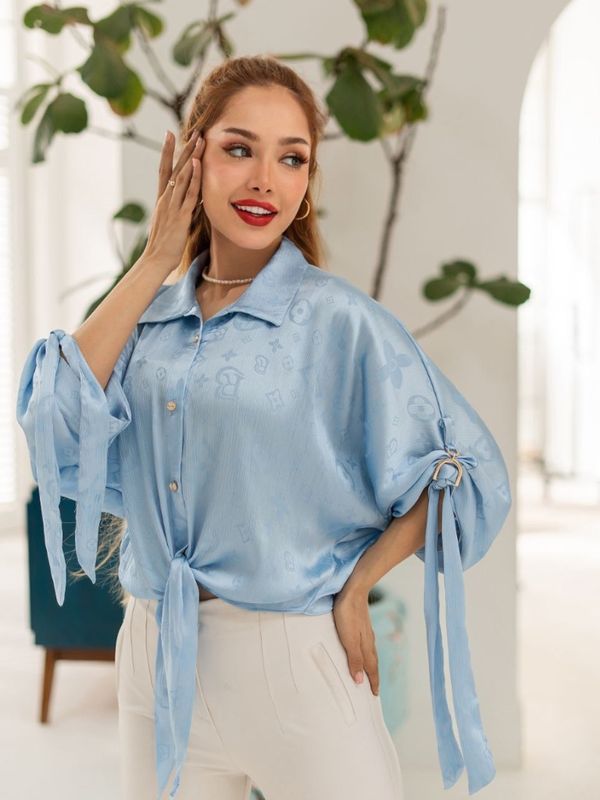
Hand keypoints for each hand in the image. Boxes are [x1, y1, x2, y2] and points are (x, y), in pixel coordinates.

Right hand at [141, 129, 205, 270]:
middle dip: (184, 148)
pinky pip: (188, 194)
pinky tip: (197, 165)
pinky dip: (193, 179)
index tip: (171, 134)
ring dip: (191, 157)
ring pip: (181, 176)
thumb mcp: (171, 222)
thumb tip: (191, 200)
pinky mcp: (180, 216)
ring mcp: (171, 206)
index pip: (163, 169)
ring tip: (199, 140)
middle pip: (173, 167)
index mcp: (162, 199)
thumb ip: (179, 208)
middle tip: (193, 130)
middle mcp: (165, 199)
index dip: (168, 151)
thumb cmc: (164, 245)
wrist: (155, 260)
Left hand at [332, 588, 379, 695]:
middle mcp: (369, 640)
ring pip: (370, 652)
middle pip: (373, 662)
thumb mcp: (348, 639)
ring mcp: (366, 631)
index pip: (371, 669)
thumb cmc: (348, 614)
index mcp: (366, 646)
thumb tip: (360, 681)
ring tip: (368, 672)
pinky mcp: (361, 623)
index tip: (375, 695)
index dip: (373, 682)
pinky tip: (362, 648)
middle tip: (374, 688)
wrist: (353, 590)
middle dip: (373, 676)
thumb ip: (354, 659)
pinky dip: (366, 652)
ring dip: (370, 664)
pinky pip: (366, 643)